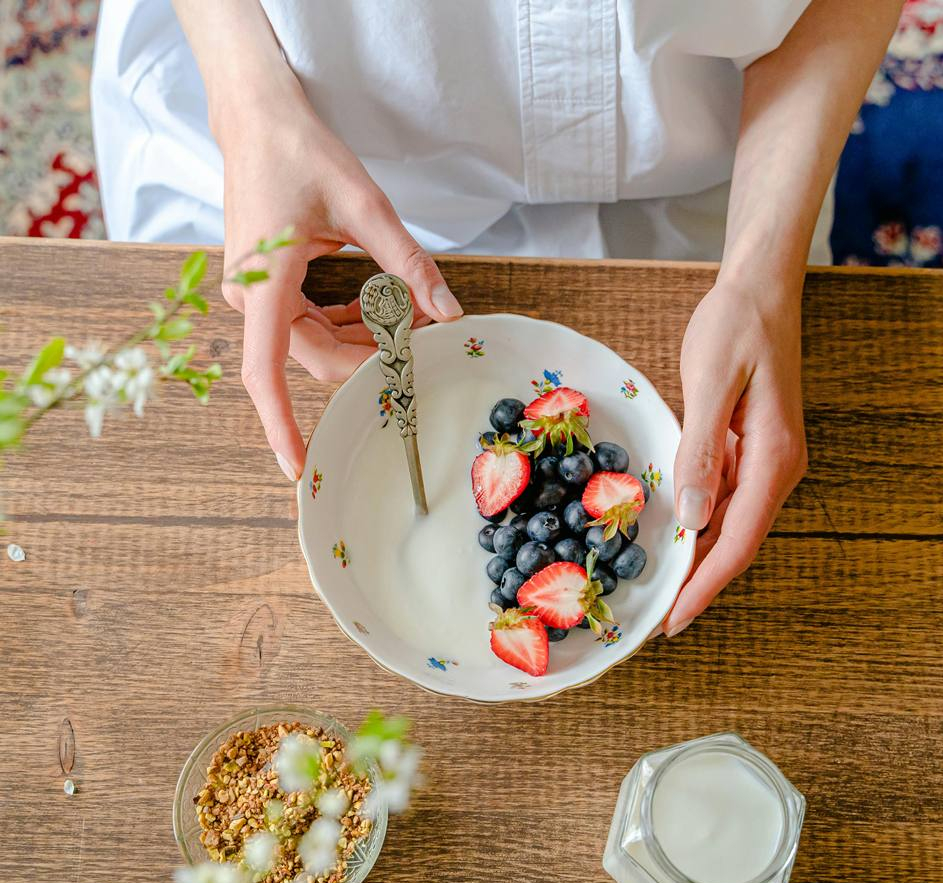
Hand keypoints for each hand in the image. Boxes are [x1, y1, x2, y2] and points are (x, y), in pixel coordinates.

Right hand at [217, 80, 461, 480]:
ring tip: (415, 319)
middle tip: (426, 342)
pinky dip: (350, 324)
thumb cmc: (299, 149)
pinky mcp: (268, 287)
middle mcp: (252, 299)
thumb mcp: (365, 205)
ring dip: (366, 341)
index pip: (265, 374)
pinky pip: (311, 325)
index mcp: (264, 283)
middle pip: (316, 358)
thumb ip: (408, 264)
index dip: (280, 426)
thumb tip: (449, 312)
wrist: (257, 115)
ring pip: (317, 345)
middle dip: (372, 359)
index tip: (297, 467)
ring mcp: (257, 295)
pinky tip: (384, 309)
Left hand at [664, 279, 807, 635]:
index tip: (672, 621)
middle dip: (698, 583)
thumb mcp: (712, 382)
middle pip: (736, 543)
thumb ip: (701, 450)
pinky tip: (669, 537)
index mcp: (774, 457)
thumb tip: (694, 516)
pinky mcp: (748, 449)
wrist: (760, 288)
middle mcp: (776, 468)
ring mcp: (764, 460)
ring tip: (657, 589)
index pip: (738, 541)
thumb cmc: (736, 325)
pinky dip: (696, 524)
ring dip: (696, 558)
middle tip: (655, 619)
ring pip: (729, 525)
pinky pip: (722, 499)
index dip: (705, 586)